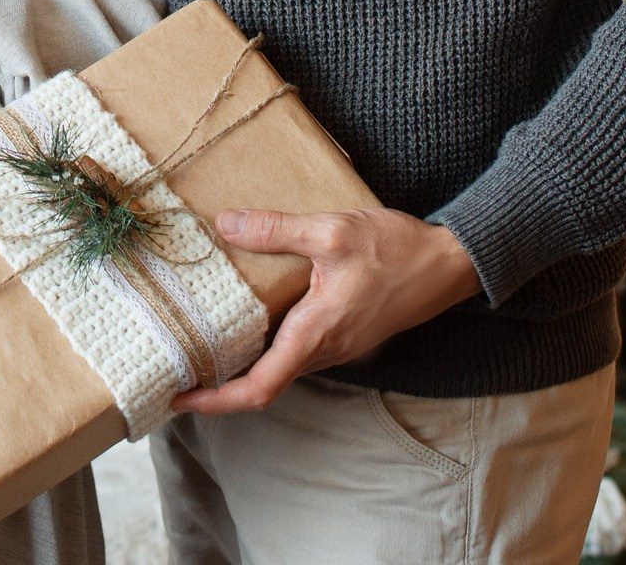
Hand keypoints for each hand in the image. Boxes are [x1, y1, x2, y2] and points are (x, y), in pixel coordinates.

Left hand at [170, 209, 483, 416]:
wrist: (450, 263)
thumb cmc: (397, 250)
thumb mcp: (332, 232)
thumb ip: (277, 231)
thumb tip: (225, 224)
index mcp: (316, 334)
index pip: (259, 387)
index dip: (216, 400)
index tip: (179, 398)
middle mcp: (325, 350)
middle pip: (263, 384)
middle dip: (218, 386)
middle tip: (175, 369)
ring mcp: (336, 345)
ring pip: (279, 367)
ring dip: (242, 365)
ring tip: (200, 345)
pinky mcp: (344, 333)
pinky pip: (296, 350)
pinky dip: (265, 346)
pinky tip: (248, 316)